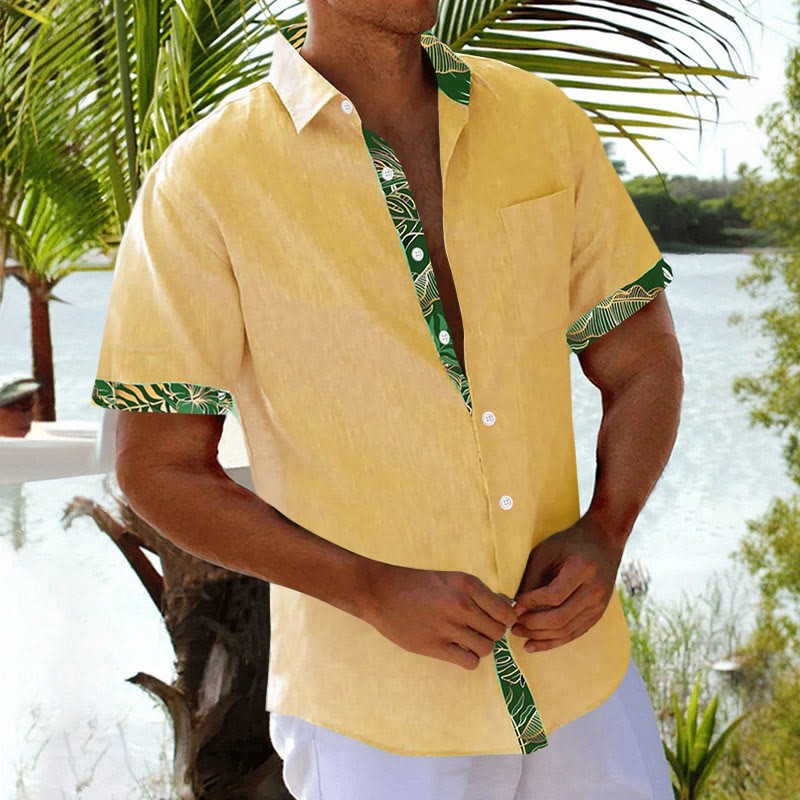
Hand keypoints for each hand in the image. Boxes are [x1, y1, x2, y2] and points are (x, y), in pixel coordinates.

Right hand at [362, 563, 517, 670]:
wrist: (379, 592)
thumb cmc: (416, 584)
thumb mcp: (449, 579)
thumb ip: (477, 593)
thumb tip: (507, 607)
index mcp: (467, 584)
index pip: (505, 611)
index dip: (504, 619)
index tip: (494, 621)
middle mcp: (461, 604)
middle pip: (498, 631)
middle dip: (491, 633)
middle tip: (476, 630)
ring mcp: (448, 626)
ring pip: (486, 648)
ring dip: (479, 647)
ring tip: (465, 640)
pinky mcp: (435, 646)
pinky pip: (470, 661)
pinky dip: (468, 658)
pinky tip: (456, 649)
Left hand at [510, 517, 623, 651]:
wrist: (603, 542)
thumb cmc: (569, 543)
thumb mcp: (546, 551)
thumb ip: (532, 578)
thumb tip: (516, 606)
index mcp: (583, 569)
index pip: (555, 595)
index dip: (532, 603)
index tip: (514, 604)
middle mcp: (595, 591)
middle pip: (560, 618)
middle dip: (533, 625)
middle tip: (512, 625)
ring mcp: (599, 606)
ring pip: (566, 631)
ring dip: (540, 637)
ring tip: (519, 634)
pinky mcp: (597, 615)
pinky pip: (573, 634)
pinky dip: (553, 641)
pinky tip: (534, 644)